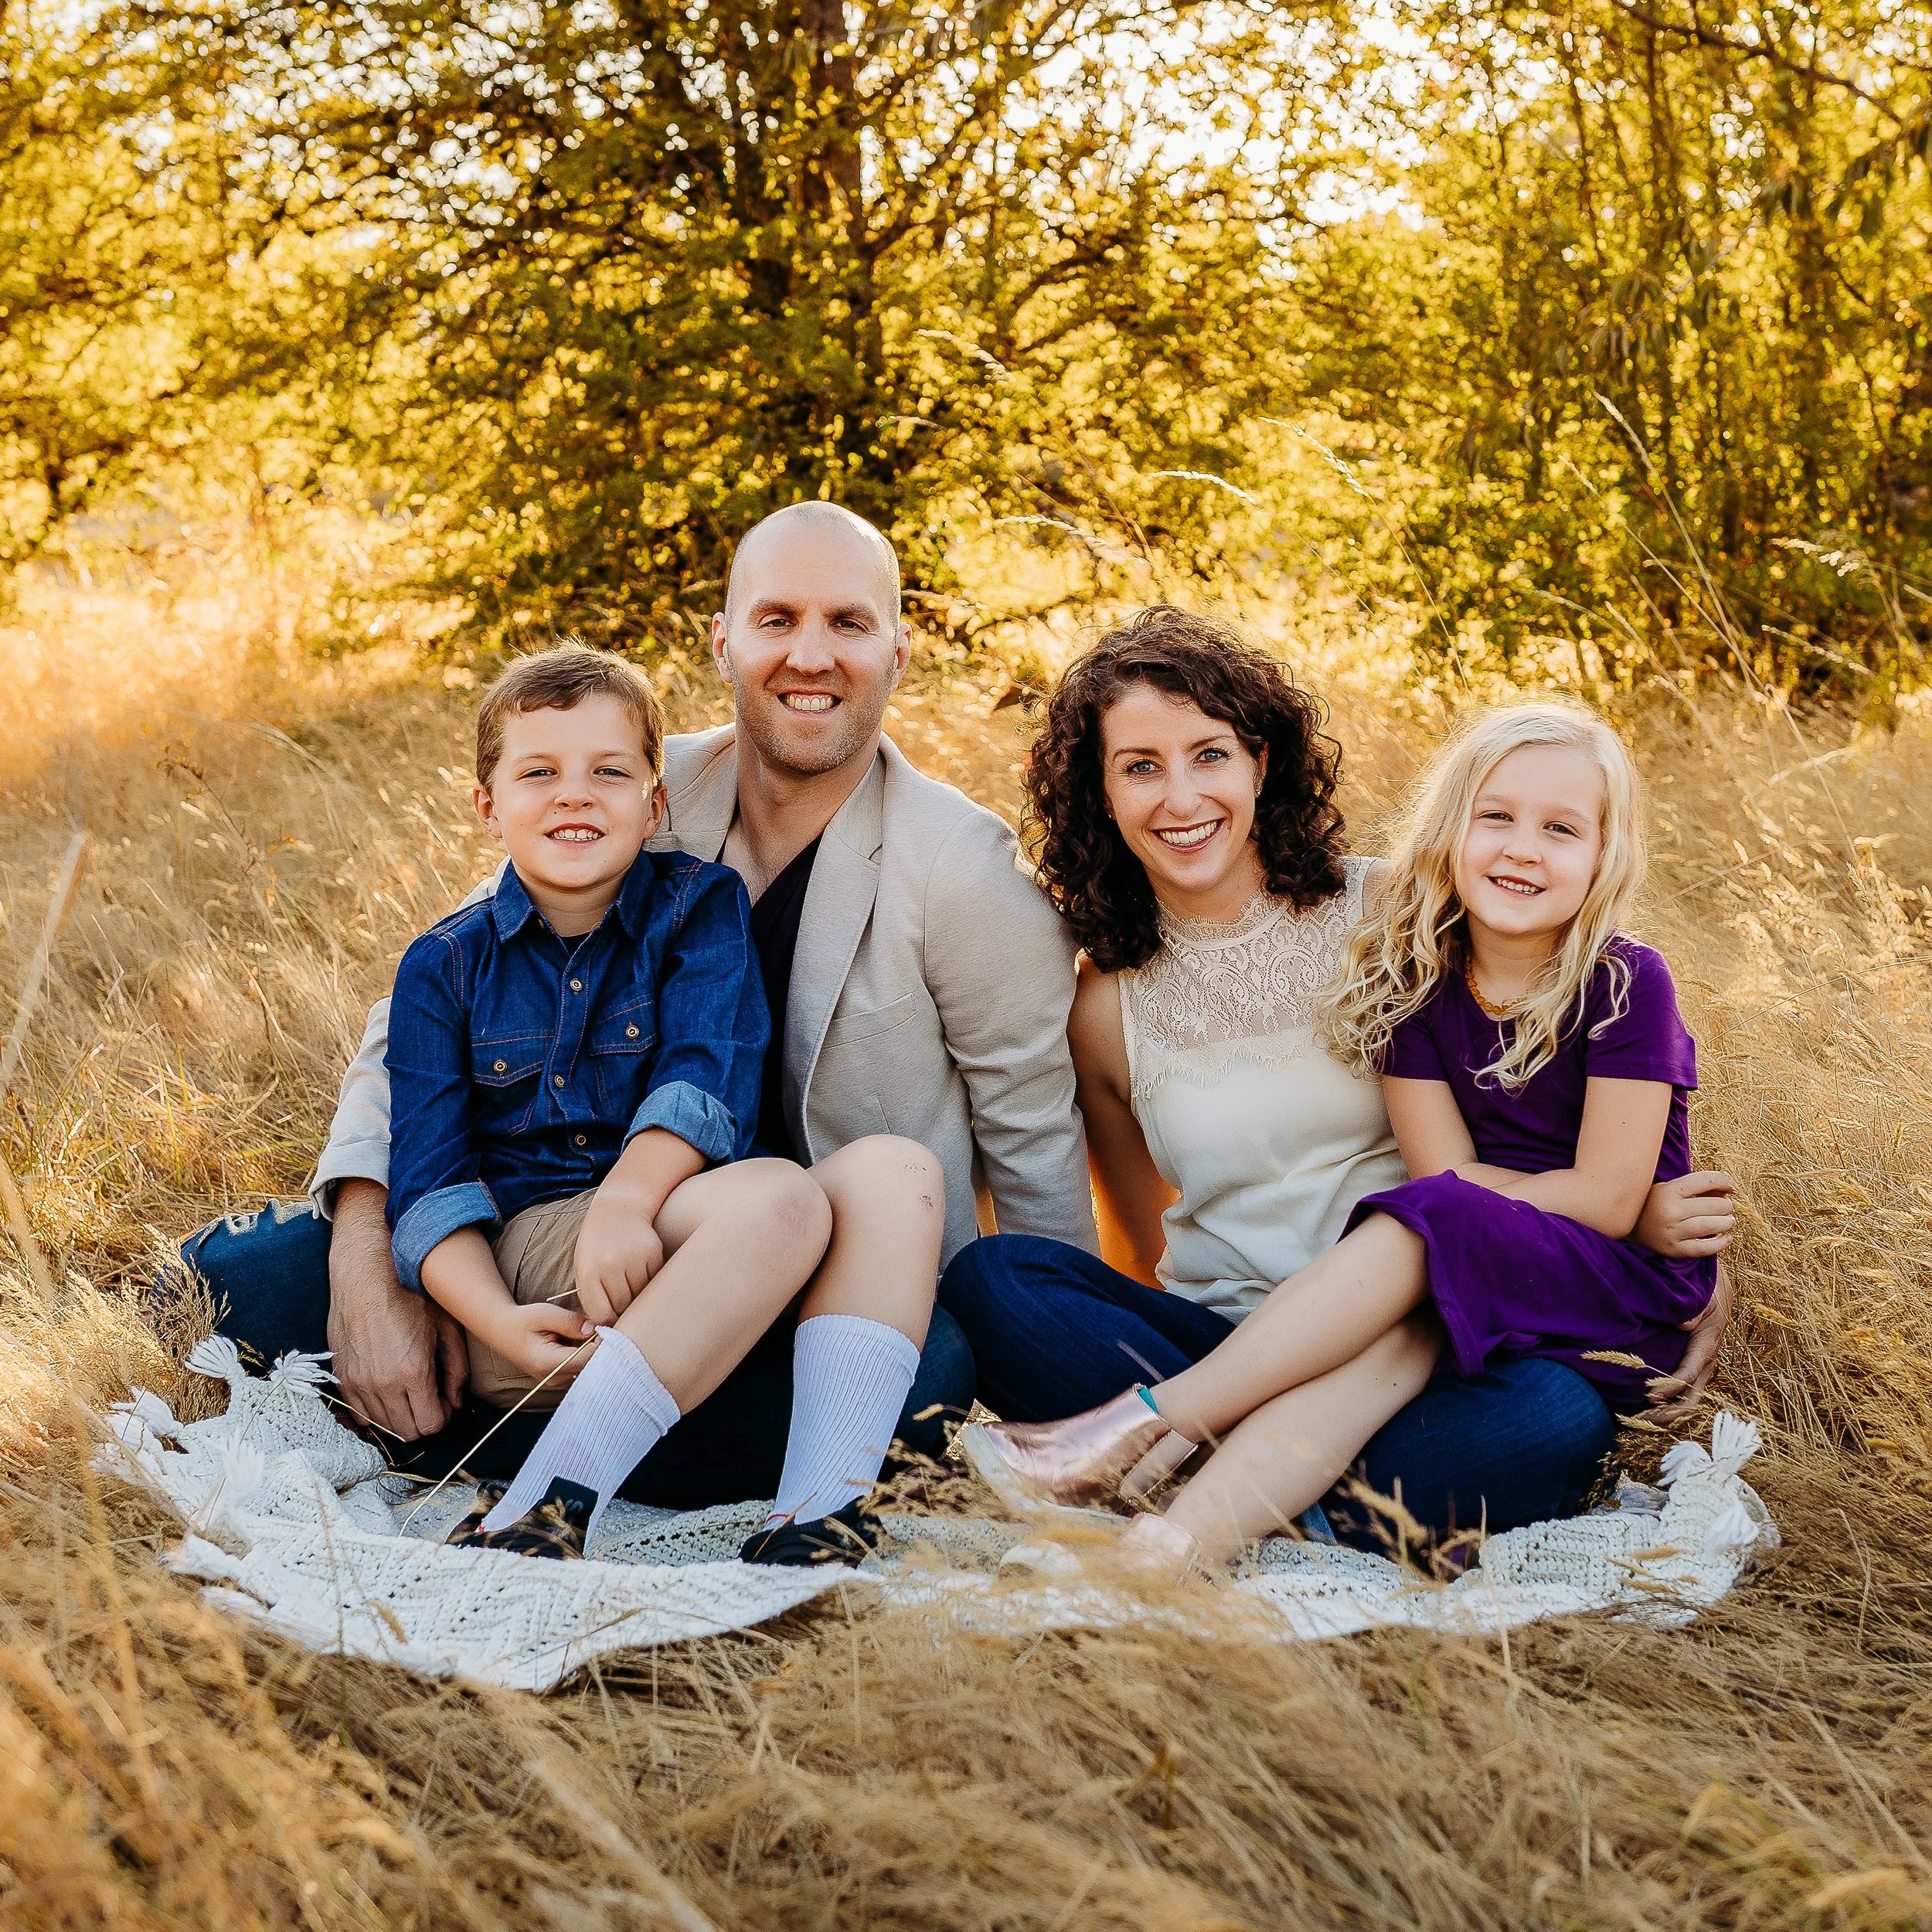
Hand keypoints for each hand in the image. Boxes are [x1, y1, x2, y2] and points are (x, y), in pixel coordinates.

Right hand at [327, 1178, 468, 1439]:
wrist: (365, 1278)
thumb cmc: (410, 1297)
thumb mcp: (447, 1328)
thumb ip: (457, 1369)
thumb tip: (457, 1402)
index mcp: (413, 1372)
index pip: (430, 1425)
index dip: (442, 1418)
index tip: (445, 1404)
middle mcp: (382, 1384)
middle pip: (406, 1431)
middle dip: (423, 1421)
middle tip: (430, 1401)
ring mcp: (358, 1383)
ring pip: (382, 1426)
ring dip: (399, 1418)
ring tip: (409, 1395)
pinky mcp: (342, 1378)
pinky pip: (359, 1414)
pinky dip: (375, 1412)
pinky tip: (387, 1393)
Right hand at [483, 1300, 598, 1383]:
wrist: (503, 1331)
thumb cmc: (523, 1320)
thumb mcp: (545, 1314)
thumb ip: (571, 1322)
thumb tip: (596, 1329)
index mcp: (547, 1363)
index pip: (587, 1358)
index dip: (600, 1341)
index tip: (603, 1324)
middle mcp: (554, 1378)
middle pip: (591, 1365)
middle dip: (598, 1344)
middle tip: (592, 1324)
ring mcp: (558, 1381)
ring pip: (589, 1366)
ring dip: (590, 1349)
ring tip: (579, 1331)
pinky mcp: (561, 1378)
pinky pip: (582, 1367)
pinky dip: (584, 1353)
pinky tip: (575, 1340)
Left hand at [572, 1180, 665, 1326]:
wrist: (619, 1208)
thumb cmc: (597, 1243)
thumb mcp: (584, 1266)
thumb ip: (592, 1295)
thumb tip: (605, 1328)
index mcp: (589, 1271)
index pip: (601, 1314)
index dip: (606, 1322)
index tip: (609, 1322)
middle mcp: (612, 1266)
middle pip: (622, 1306)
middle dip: (621, 1309)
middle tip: (621, 1303)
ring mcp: (634, 1259)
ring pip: (640, 1296)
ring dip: (636, 1296)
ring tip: (630, 1285)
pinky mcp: (653, 1254)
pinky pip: (654, 1282)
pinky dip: (649, 1282)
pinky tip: (641, 1271)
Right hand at [1633, 1169, 1735, 1257]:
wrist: (1628, 1227)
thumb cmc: (1654, 1204)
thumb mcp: (1669, 1189)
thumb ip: (1697, 1188)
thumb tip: (1728, 1189)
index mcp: (1668, 1191)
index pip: (1705, 1181)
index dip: (1724, 1181)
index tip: (1730, 1186)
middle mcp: (1670, 1211)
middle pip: (1713, 1205)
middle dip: (1725, 1205)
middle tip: (1725, 1207)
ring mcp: (1672, 1232)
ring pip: (1712, 1226)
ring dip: (1727, 1222)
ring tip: (1728, 1221)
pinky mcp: (1674, 1249)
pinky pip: (1704, 1248)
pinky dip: (1720, 1243)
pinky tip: (1726, 1238)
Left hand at [1647, 1259, 1733, 1419]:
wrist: (1716, 1288)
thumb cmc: (1705, 1291)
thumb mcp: (1702, 1296)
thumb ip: (1693, 1308)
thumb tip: (1684, 1324)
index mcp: (1707, 1345)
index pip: (1689, 1373)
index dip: (1670, 1387)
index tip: (1649, 1396)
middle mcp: (1706, 1361)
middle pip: (1691, 1396)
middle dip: (1669, 1412)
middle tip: (1644, 1421)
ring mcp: (1701, 1366)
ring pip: (1687, 1398)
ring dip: (1667, 1413)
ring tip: (1642, 1424)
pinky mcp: (1694, 1366)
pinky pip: (1683, 1390)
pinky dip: (1668, 1403)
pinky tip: (1648, 1410)